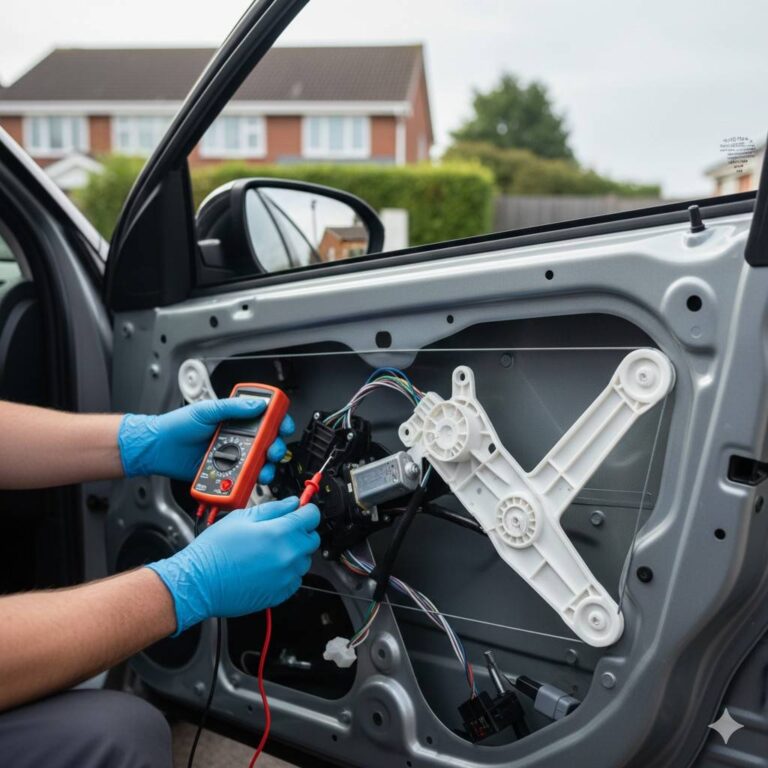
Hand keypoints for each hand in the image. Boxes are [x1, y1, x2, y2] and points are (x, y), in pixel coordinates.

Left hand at [118, 398, 293, 481]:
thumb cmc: (178, 426)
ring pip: (261, 462)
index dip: (279, 421)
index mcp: (236, 419)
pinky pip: (246, 477)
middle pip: (269, 442)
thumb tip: (257, 405)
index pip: (266, 418)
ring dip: (268, 466)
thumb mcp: (206, 410)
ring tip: (263, 467)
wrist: (159, 449)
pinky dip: (252, 479)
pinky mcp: (228, 472)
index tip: (283, 425)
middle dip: (276, 446)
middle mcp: (239, 437)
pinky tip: (251, 477)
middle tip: (271, 449)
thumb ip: (233, 408)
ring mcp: (234, 455)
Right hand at [147, 497, 319, 633]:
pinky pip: (295, 578)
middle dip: (300, 531)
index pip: (312, 515)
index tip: (299, 510)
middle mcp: (289, 556)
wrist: (199, 582)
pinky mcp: (280, 594)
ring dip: (294, 552)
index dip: (305, 509)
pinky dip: (286, 572)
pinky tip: (266, 567)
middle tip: (280, 530)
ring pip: (304, 559)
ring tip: (268, 551)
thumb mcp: (242, 517)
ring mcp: (286, 577)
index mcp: (281, 533)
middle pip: (312, 538)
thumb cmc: (215, 550)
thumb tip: (291, 503)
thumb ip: (273, 508)